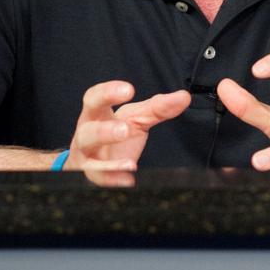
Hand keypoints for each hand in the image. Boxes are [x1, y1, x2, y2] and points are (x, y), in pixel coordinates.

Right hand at [66, 81, 189, 170]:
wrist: (99, 157)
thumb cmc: (116, 129)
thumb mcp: (137, 117)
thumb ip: (158, 107)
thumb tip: (183, 97)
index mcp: (96, 113)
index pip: (95, 98)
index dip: (108, 92)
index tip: (129, 90)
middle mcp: (86, 132)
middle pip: (88, 130)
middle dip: (105, 131)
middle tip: (125, 130)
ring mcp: (86, 155)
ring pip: (91, 160)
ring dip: (109, 161)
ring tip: (131, 164)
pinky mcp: (92, 173)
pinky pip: (99, 178)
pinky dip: (114, 178)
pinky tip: (129, 180)